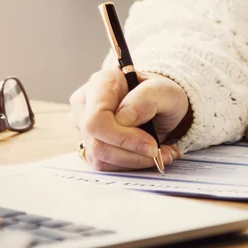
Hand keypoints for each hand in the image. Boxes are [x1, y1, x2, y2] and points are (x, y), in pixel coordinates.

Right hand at [70, 67, 189, 170]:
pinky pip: (103, 165)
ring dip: (133, 162)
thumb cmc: (161, 94)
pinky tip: (147, 156)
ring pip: (99, 158)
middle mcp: (85, 102)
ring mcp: (82, 124)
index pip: (97, 119)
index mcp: (102, 82)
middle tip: (158, 152)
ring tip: (159, 154)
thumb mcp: (165, 90)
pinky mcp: (88, 143)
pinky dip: (129, 165)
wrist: (160, 104)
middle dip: (131, 154)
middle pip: (96, 142)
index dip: (123, 138)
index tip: (151, 145)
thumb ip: (147, 98)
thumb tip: (124, 118)